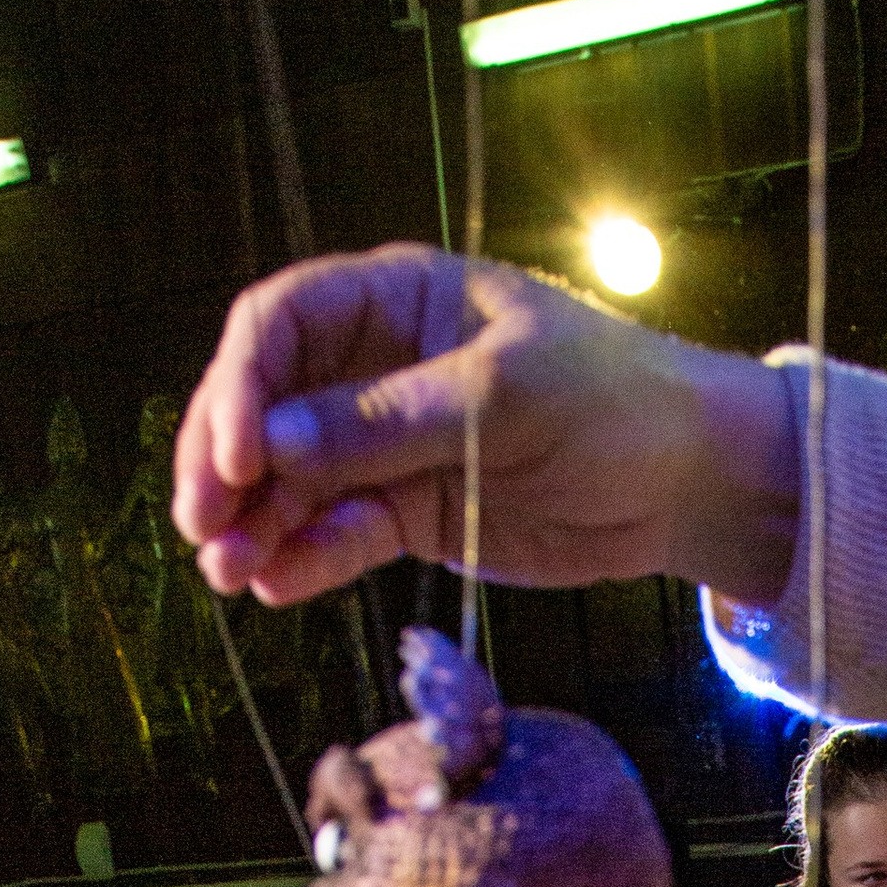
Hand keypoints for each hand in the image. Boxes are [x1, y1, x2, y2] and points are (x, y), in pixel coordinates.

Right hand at [173, 247, 798, 608]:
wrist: (686, 479)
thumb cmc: (609, 402)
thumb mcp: (499, 399)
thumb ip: (386, 424)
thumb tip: (266, 446)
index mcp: (394, 299)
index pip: (280, 326)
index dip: (241, 387)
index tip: (236, 458)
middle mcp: (376, 365)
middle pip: (266, 405)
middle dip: (225, 463)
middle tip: (199, 525)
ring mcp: (388, 444)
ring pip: (293, 480)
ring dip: (255, 523)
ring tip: (227, 575)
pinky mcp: (412, 513)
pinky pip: (340, 532)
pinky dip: (306, 558)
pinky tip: (276, 586)